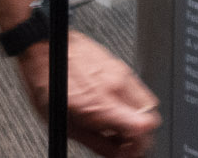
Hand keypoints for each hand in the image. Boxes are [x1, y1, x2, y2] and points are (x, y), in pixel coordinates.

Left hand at [17, 29, 159, 156]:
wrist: (46, 49)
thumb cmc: (50, 84)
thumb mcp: (66, 125)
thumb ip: (97, 144)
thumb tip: (117, 155)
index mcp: (101, 104)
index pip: (144, 126)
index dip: (140, 145)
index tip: (129, 151)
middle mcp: (116, 86)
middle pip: (151, 118)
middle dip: (140, 134)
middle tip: (123, 140)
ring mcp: (121, 72)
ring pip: (148, 103)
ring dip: (137, 117)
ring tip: (118, 122)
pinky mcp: (121, 64)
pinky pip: (139, 88)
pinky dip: (133, 103)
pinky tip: (115, 106)